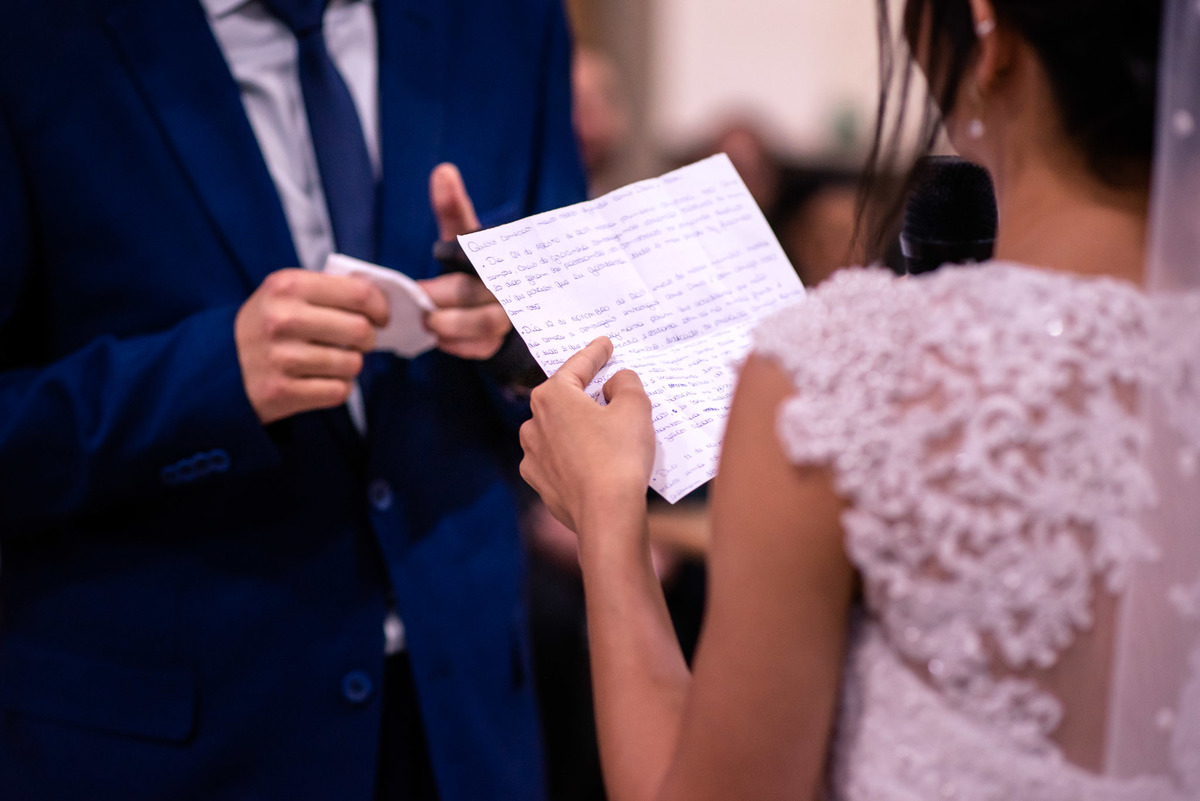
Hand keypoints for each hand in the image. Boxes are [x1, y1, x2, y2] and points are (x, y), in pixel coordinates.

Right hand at [235, 268, 388, 424]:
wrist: (218, 366)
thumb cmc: (267, 325)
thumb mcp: (285, 293)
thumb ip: (329, 290)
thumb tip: (382, 299)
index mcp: (288, 286)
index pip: (359, 294)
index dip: (380, 308)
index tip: (380, 318)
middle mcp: (282, 319)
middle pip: (360, 330)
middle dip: (368, 339)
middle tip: (359, 342)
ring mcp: (280, 357)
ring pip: (352, 364)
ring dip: (351, 366)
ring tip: (334, 362)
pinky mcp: (281, 392)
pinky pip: (338, 391)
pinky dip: (338, 388)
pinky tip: (322, 381)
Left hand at [419, 162, 510, 359]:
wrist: (515, 314)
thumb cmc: (479, 271)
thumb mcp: (465, 241)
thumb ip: (453, 210)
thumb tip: (443, 170)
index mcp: (497, 252)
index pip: (475, 238)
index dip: (457, 238)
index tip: (436, 249)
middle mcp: (509, 283)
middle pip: (475, 289)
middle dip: (442, 297)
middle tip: (417, 300)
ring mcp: (512, 315)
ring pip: (487, 322)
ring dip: (452, 324)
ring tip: (429, 323)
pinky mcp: (508, 343)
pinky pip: (485, 348)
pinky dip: (460, 346)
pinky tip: (442, 340)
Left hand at [519, 337, 655, 532]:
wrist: (606, 515)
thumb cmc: (619, 457)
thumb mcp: (635, 407)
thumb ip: (625, 383)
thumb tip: (614, 383)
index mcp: (552, 396)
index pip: (577, 366)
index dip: (595, 353)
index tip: (604, 344)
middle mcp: (533, 423)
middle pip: (564, 398)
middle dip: (586, 393)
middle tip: (608, 387)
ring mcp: (533, 456)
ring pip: (558, 430)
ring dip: (578, 426)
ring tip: (606, 431)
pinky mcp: (540, 483)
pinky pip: (559, 459)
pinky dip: (574, 454)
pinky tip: (594, 460)